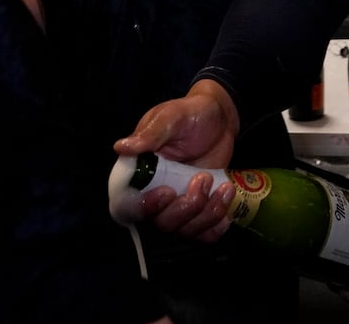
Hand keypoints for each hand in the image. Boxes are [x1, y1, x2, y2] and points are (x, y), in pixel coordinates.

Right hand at [113, 81, 241, 240]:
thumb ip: (150, 134)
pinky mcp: (198, 210)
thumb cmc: (190, 114)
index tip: (168, 193)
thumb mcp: (171, 117)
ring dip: (207, 214)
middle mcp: (155, 192)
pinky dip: (215, 227)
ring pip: (184, 230)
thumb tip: (121, 147)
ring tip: (223, 187)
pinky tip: (226, 211)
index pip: (129, 204)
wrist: (219, 120)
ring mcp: (178, 203)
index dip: (146, 208)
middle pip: (161, 222)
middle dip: (186, 208)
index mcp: (139, 172)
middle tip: (204, 178)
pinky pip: (203, 234)